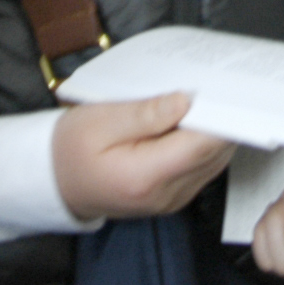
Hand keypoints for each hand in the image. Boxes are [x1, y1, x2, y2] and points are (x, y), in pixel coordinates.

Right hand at [51, 92, 234, 221]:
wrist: (56, 182)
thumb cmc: (72, 148)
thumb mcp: (98, 121)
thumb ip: (144, 113)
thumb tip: (185, 101)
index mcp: (144, 177)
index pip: (200, 146)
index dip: (220, 116)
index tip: (227, 88)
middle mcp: (165, 195)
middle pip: (213, 154)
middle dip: (221, 119)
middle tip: (223, 85)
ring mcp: (173, 199)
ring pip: (215, 161)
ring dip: (216, 130)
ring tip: (210, 98)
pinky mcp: (176, 195)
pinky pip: (204, 167)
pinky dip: (205, 143)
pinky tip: (196, 120)